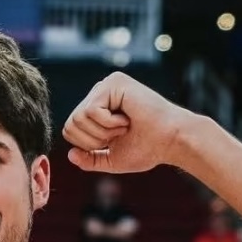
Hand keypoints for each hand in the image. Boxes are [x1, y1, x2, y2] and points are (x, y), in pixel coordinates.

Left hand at [63, 72, 189, 173]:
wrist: (171, 141)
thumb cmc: (147, 149)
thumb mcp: (111, 159)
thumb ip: (90, 159)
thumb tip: (70, 154)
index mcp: (97, 108)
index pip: (70, 129)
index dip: (88, 145)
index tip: (114, 142)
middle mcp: (99, 93)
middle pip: (71, 124)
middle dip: (94, 140)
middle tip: (119, 135)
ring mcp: (106, 85)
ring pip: (78, 118)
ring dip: (103, 131)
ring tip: (124, 126)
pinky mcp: (113, 82)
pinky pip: (91, 111)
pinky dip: (108, 123)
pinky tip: (127, 118)